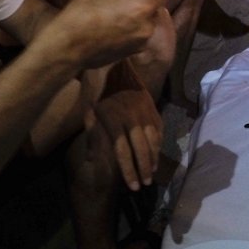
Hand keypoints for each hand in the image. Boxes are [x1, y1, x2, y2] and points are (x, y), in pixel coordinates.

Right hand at [40, 0, 166, 70]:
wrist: (68, 46)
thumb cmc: (83, 12)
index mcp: (143, 8)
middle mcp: (147, 28)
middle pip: (152, 12)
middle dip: (140, 7)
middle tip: (119, 6)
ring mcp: (140, 44)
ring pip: (143, 27)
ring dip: (134, 22)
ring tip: (112, 20)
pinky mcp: (130, 55)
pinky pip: (134, 39)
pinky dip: (127, 34)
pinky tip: (108, 33)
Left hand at [86, 75, 162, 190]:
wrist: (113, 62)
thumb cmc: (95, 87)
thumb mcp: (88, 110)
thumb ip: (92, 135)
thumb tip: (92, 158)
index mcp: (114, 122)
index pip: (123, 153)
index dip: (128, 171)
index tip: (132, 186)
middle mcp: (132, 118)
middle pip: (141, 150)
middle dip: (144, 169)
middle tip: (145, 184)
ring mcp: (144, 111)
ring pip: (153, 139)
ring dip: (154, 157)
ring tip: (152, 171)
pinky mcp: (151, 105)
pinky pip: (159, 127)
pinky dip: (159, 141)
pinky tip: (157, 151)